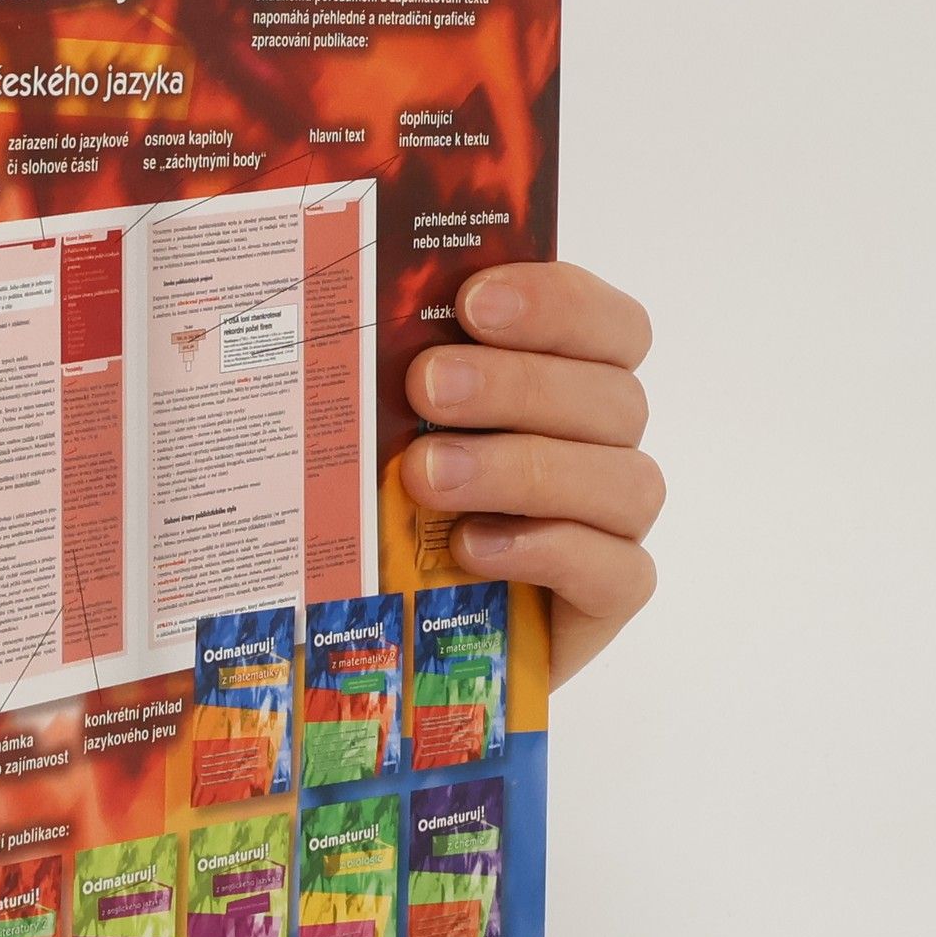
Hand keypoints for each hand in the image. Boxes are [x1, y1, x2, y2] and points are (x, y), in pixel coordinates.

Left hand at [401, 263, 661, 686]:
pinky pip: (617, 571)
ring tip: (427, 475)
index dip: (558, 303)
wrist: (379, 634)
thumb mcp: (368, 432)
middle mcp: (601, 448)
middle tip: (426, 385)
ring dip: (520, 468)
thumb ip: (376, 369)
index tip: (474, 302)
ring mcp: (610, 526)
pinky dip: (546, 549)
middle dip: (516, 383)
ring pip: (621, 480)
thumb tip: (314, 302)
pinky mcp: (605, 599)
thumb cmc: (378, 512)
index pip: (608, 326)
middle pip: (610, 397)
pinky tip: (470, 545)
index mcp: (568, 382)